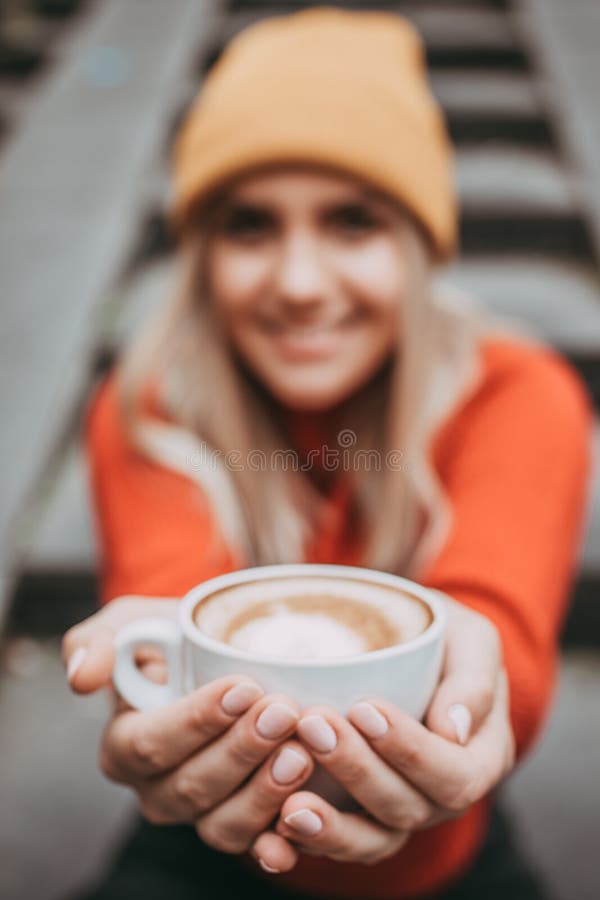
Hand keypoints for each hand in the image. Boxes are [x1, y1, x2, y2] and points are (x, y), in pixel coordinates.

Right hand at [63, 597, 313, 854]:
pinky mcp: (242, 825)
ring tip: (301, 753)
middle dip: (241, 750)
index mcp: (124, 748)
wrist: (226, 656)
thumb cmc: (175, 640)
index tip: (244, 686)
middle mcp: (157, 790)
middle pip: (193, 786)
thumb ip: (97, 640)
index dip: (197, 720)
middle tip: (283, 712)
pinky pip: (254, 846)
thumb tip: (82, 678)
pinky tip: (302, 822)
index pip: (151, 744)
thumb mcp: (131, 622)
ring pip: (223, 823)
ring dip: (264, 793)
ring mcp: (200, 814)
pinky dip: (277, 843)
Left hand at [251, 597, 514, 871]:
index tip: (365, 707)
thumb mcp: (473, 641)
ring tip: (289, 806)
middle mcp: (441, 797)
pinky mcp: (358, 815)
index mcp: (482, 759)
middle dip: (357, 770)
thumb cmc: (447, 638)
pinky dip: (304, 844)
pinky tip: (271, 833)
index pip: (454, 775)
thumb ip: (474, 680)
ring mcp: (399, 811)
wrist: (412, 644)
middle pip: (405, 808)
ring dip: (330, 826)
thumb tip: (454, 730)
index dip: (410, 750)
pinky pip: (335, 842)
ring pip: (370, 840)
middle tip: (312, 724)